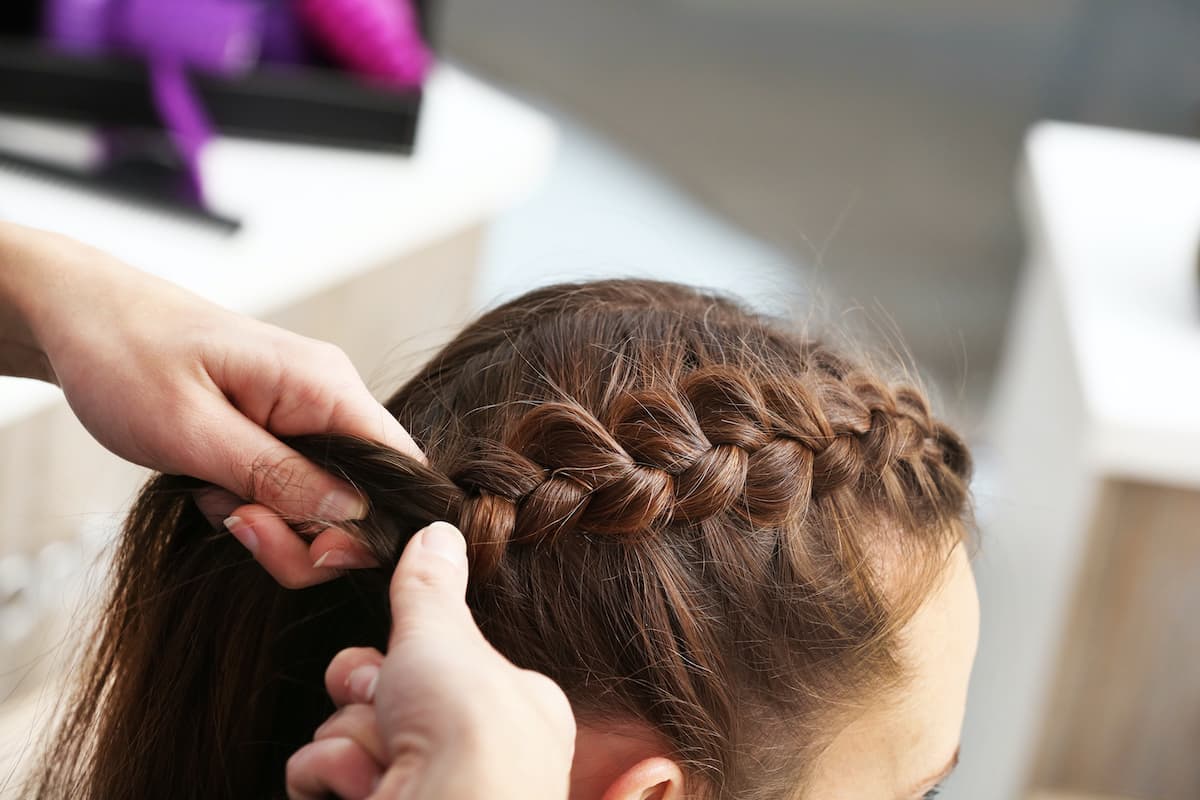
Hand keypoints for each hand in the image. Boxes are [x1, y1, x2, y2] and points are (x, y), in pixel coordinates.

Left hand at [0, 222, 421, 586]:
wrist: (76, 315)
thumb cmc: (123, 357)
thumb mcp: (193, 431)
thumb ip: (276, 476)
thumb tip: (354, 517)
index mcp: (324, 385)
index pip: (400, 467)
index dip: (371, 525)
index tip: (310, 549)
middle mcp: (328, 397)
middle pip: (363, 497)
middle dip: (304, 534)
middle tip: (238, 525)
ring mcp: (305, 412)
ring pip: (324, 501)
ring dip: (271, 521)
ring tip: (211, 496)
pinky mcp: (280, 426)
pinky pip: (293, 486)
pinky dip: (254, 503)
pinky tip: (209, 486)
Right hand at [286, 522, 575, 799]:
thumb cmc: (466, 732)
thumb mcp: (446, 638)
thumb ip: (430, 589)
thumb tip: (440, 531)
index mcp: (510, 706)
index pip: (434, 661)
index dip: (399, 655)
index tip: (392, 659)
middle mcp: (474, 753)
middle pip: (382, 693)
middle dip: (366, 697)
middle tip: (381, 702)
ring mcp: (427, 791)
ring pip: (348, 735)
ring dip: (348, 742)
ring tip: (378, 764)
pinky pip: (322, 778)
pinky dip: (327, 780)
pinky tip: (358, 791)